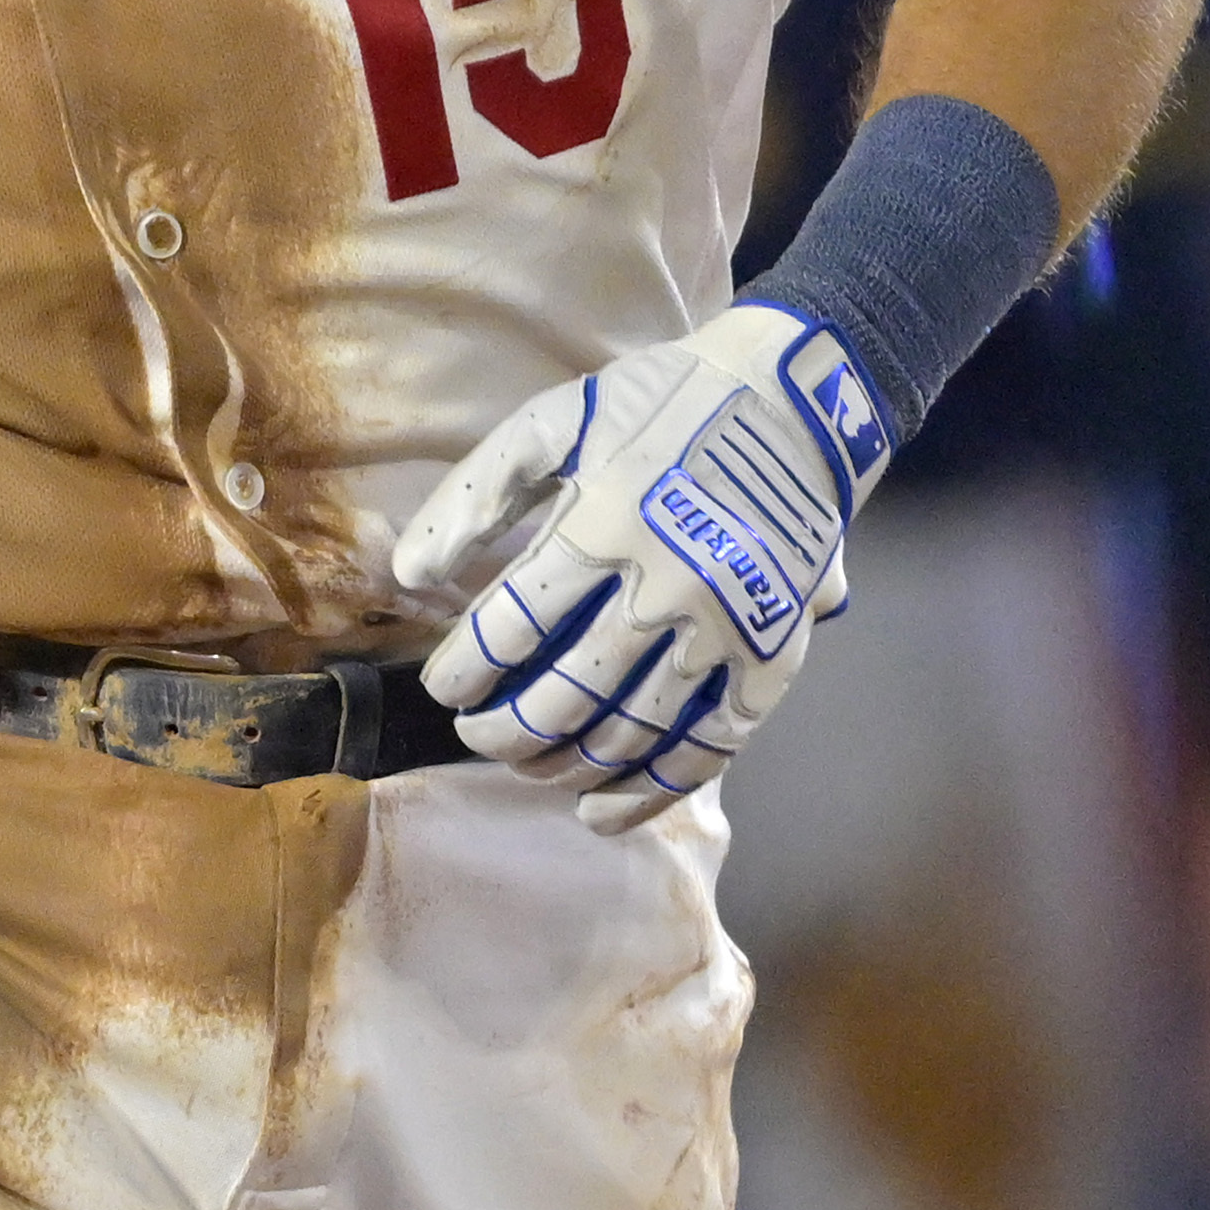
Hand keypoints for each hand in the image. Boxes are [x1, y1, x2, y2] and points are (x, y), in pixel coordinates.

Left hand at [391, 303, 894, 833]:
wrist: (800, 396)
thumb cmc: (663, 401)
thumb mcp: (556, 419)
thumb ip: (477, 494)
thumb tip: (410, 576)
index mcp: (605, 520)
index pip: (509, 629)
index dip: (462, 672)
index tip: (444, 687)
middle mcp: (667, 584)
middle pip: (566, 697)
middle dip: (504, 733)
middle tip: (478, 735)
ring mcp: (727, 627)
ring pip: (631, 734)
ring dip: (565, 767)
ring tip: (529, 767)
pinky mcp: (775, 655)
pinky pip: (708, 748)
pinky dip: (649, 794)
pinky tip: (600, 813)